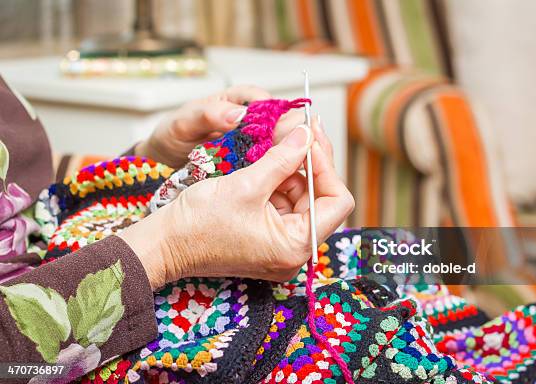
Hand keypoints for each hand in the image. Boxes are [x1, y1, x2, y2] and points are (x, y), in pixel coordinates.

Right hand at [120, 118, 352, 288]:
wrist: (164, 244)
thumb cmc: (198, 223)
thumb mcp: (246, 184)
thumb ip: (283, 157)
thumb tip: (307, 134)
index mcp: (295, 246)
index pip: (338, 202)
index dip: (327, 166)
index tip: (310, 139)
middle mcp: (294, 252)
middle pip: (323, 199)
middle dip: (311, 164)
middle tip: (300, 131)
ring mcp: (281, 247)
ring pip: (304, 199)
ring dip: (294, 170)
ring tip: (280, 144)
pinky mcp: (268, 239)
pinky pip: (286, 206)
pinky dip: (280, 182)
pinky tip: (269, 162)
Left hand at [135, 85, 306, 167]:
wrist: (162, 164)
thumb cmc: (173, 136)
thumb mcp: (183, 123)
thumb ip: (208, 115)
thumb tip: (237, 114)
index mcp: (237, 101)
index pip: (265, 102)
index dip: (274, 114)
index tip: (275, 129)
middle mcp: (250, 121)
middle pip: (280, 124)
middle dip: (286, 138)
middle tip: (284, 154)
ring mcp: (253, 144)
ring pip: (279, 148)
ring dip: (284, 159)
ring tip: (284, 173)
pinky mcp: (252, 165)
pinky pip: (269, 167)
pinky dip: (273, 174)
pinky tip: (275, 184)